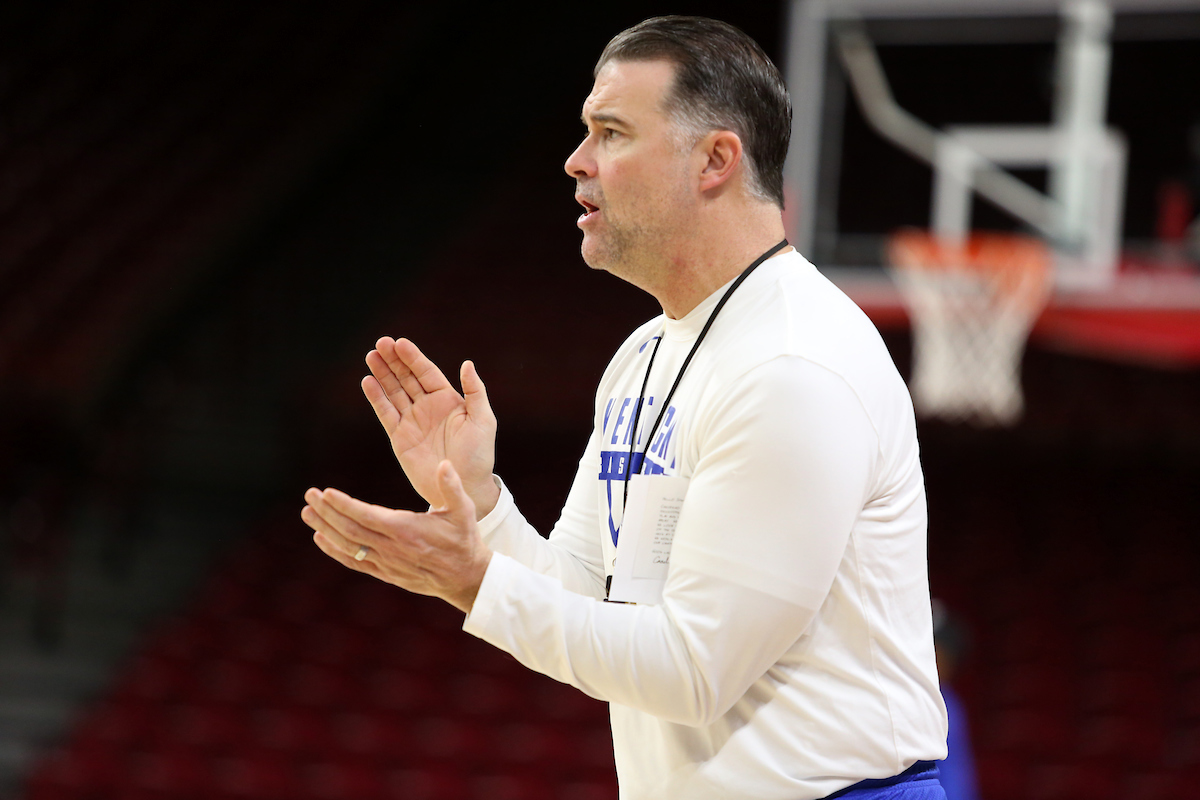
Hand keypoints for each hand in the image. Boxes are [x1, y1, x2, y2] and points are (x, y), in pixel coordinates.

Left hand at [301, 460, 492, 613]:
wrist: (466, 577)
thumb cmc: (465, 539)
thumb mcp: (464, 510)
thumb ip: (452, 486)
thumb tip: (443, 464)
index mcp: (408, 530)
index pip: (368, 516)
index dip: (344, 505)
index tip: (326, 492)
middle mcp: (393, 548)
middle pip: (351, 530)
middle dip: (327, 512)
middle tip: (309, 495)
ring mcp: (387, 563)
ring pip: (348, 546)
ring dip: (325, 529)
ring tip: (307, 512)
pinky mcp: (386, 573)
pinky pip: (355, 562)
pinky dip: (335, 551)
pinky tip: (320, 538)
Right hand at [362, 337, 498, 516]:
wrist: (463, 487)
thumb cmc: (479, 455)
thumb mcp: (482, 420)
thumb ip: (475, 392)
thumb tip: (467, 363)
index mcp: (448, 400)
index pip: (426, 372)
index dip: (413, 357)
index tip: (399, 342)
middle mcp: (428, 407)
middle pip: (407, 377)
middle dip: (394, 360)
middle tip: (380, 342)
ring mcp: (412, 421)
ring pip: (393, 391)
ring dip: (382, 374)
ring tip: (371, 356)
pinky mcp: (399, 437)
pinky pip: (386, 413)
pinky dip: (376, 398)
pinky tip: (368, 382)